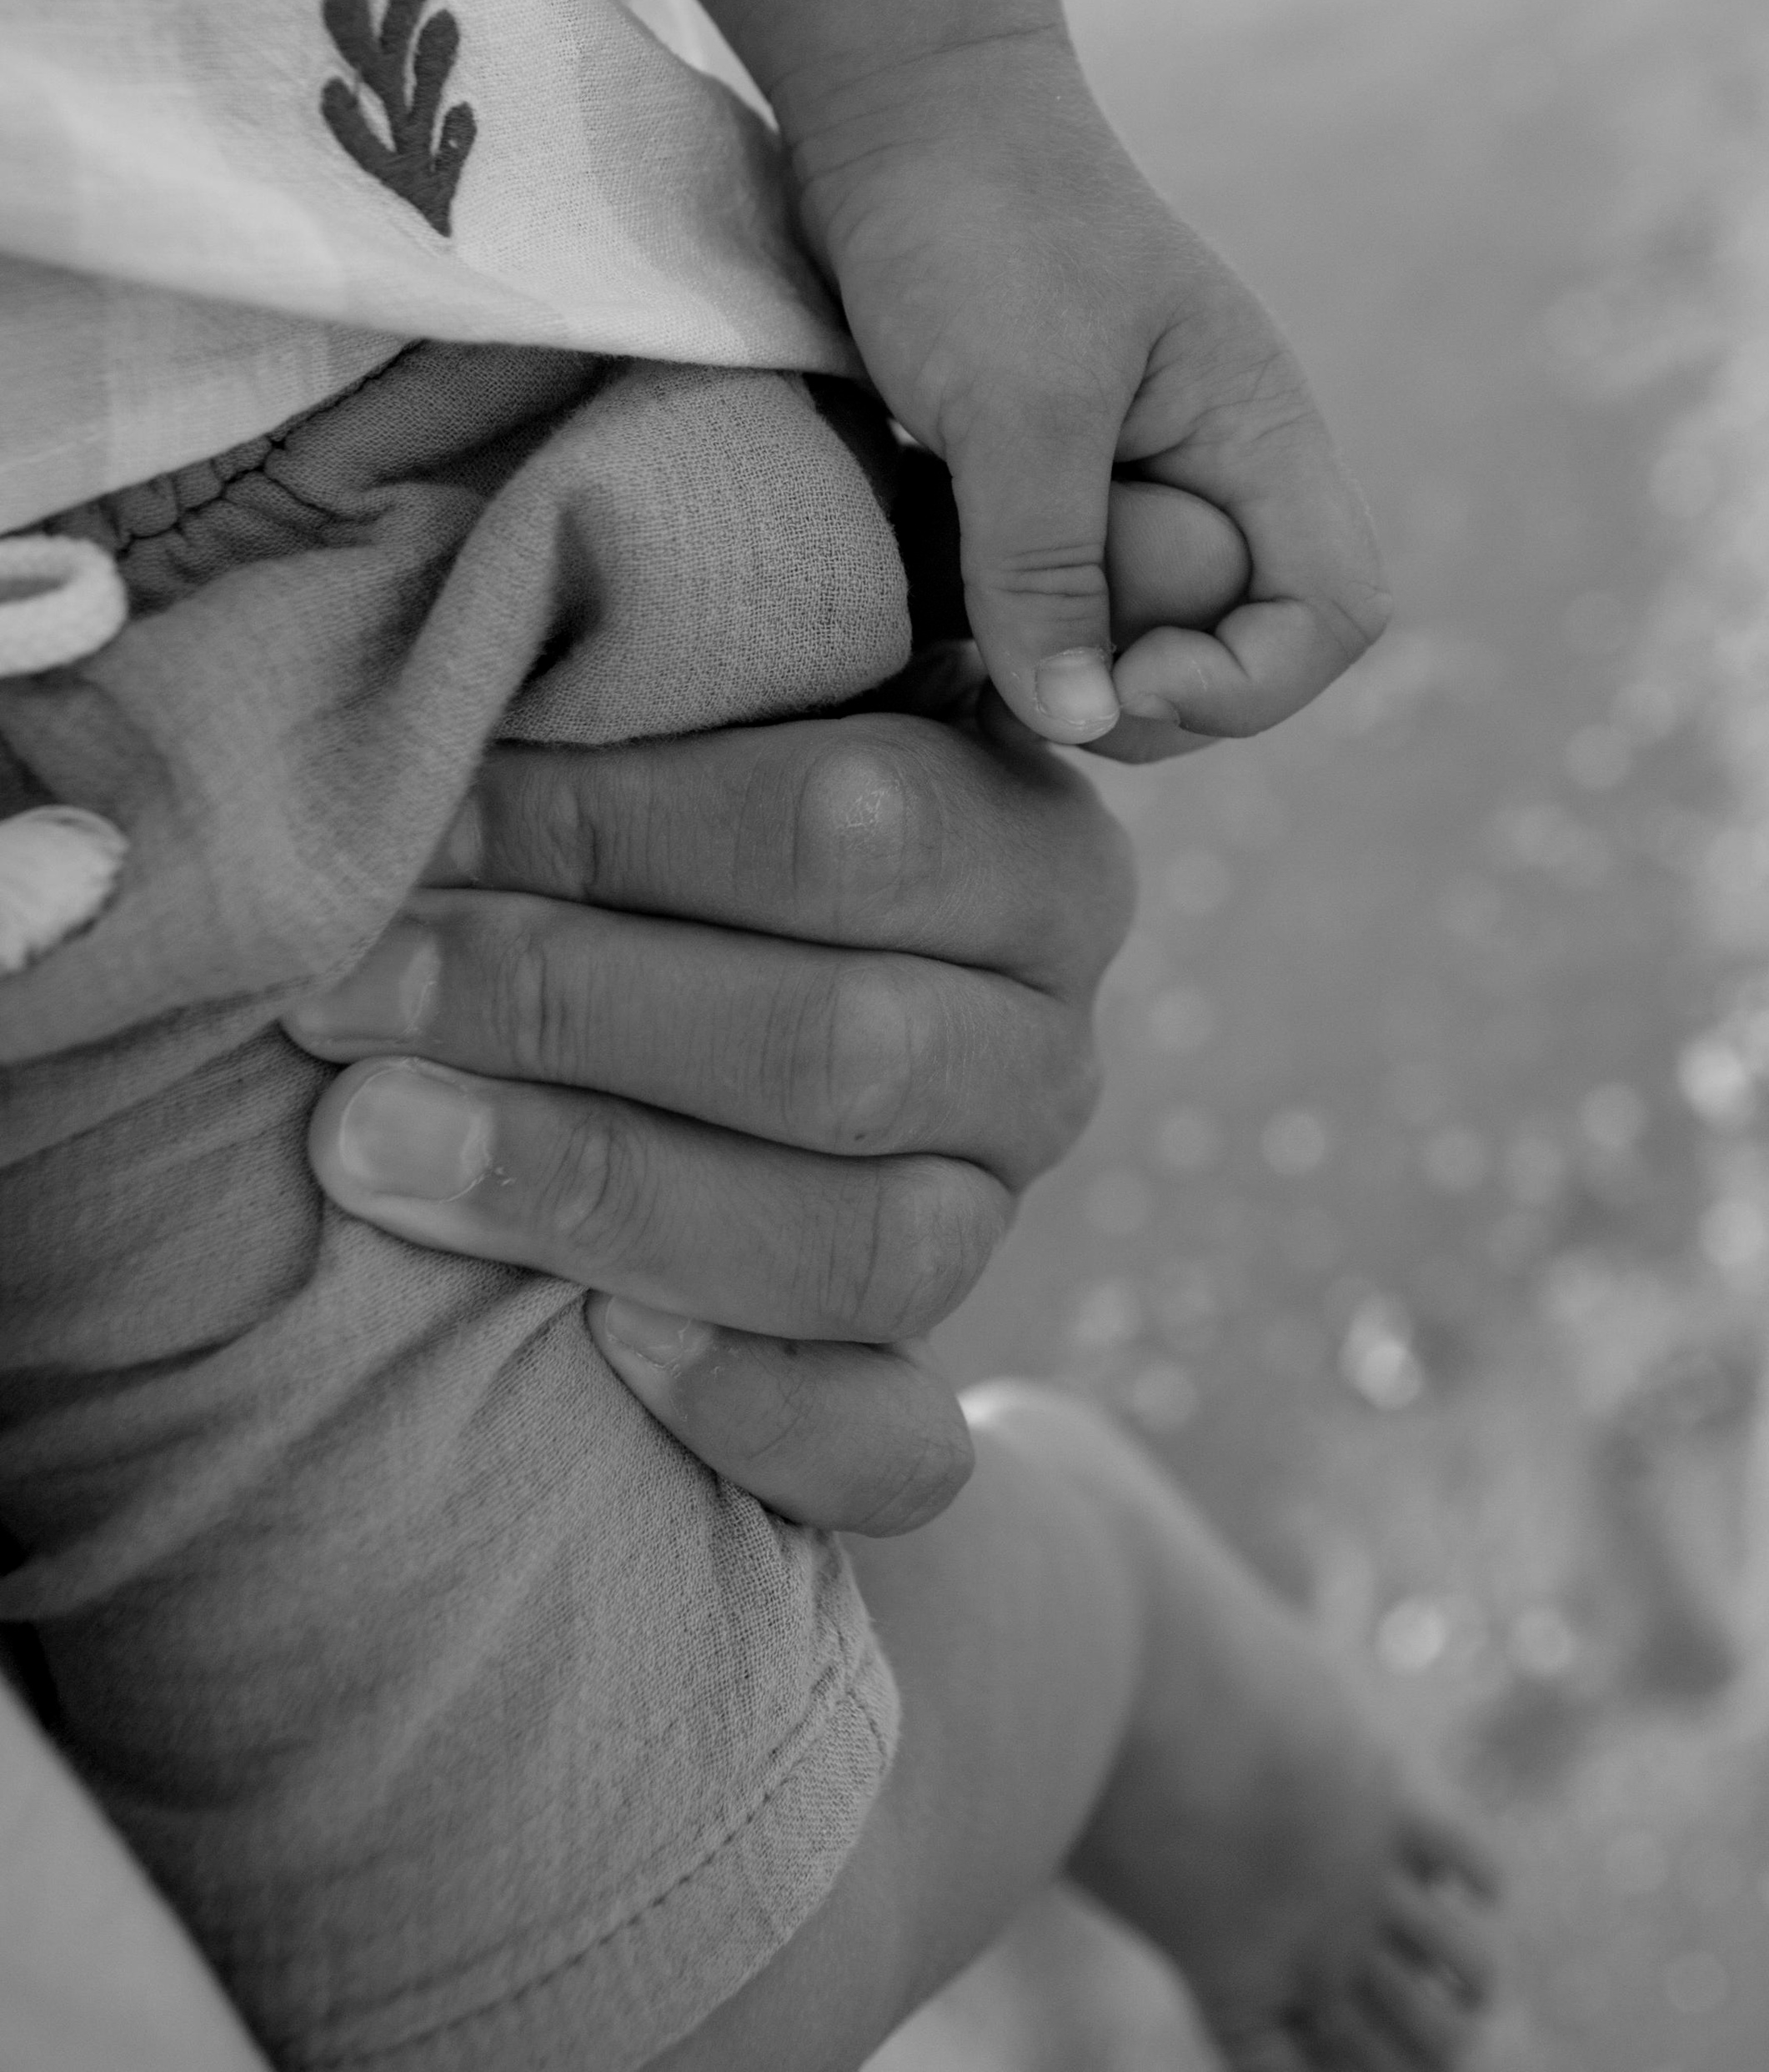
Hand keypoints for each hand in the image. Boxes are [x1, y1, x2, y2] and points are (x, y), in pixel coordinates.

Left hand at [281, 704, 1132, 1533]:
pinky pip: (891, 1450)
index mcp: (1030, 844)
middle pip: (844, 1045)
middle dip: (562, 1009)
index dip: (611, 826)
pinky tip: (593, 1348)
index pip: (851, 826)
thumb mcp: (700, 736)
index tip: (411, 822)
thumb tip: (423, 698)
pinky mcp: (931, 1396)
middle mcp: (1046, 1046)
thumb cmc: (672, 844)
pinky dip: (748, 1408)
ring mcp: (995, 1229)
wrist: (748, 1025)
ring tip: (367, 1146)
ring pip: (864, 1250)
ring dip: (594, 1191)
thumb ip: (629, 699)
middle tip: (343, 994)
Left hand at [792, 30, 1391, 752]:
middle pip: (1228, 649)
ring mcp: (1125, 481)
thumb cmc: (975, 222)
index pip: (1329, 614)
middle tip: (1008, 662)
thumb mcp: (1014, 403)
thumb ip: (1046, 568)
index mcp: (1256, 435)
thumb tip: (1078, 722)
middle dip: (1130, 687)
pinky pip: (1046, 601)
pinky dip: (994, 622)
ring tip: (952, 621)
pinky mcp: (1038, 486)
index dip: (1242, 682)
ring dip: (1050, 661)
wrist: (888, 106)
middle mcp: (1210, 470)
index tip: (1114, 674)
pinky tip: (924, 595)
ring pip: (1127, 638)